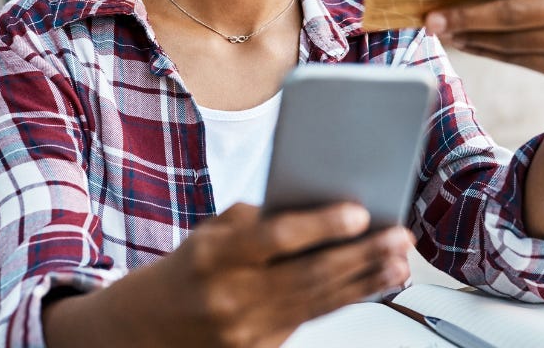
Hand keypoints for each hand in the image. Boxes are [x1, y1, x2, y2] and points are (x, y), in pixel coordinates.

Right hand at [81, 202, 412, 347]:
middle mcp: (231, 296)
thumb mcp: (211, 233)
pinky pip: (309, 321)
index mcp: (214, 255)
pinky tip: (371, 286)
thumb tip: (320, 212)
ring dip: (365, 282)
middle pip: (309, 275)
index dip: (320, 225)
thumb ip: (259, 221)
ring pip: (318, 303)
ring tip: (399, 263)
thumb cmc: (187, 269)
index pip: (276, 238)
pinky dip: (343, 300)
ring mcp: (245, 331)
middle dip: (361, 255)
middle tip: (399, 237)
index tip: (358, 211)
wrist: (144, 330)